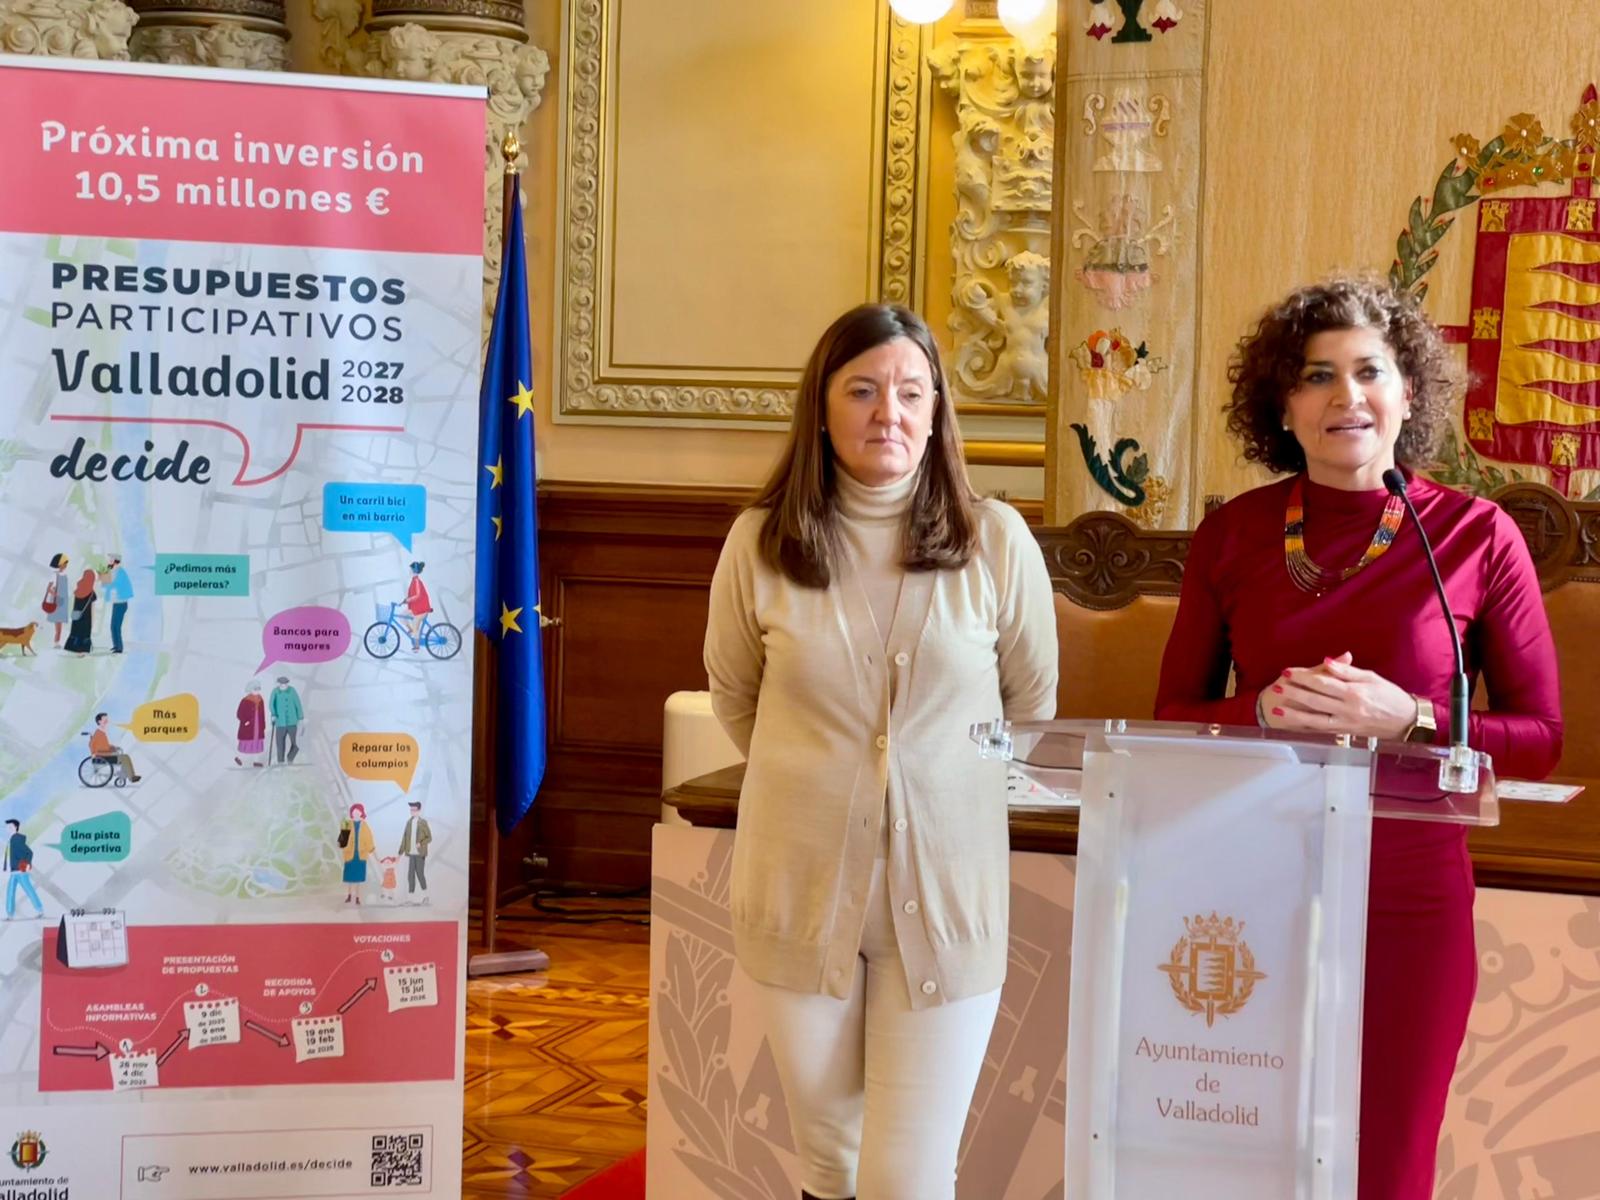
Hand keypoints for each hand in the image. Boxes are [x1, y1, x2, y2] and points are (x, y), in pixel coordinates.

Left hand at [1258, 652, 1415, 740]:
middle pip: (1316, 700)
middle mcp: (1348, 709)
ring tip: (1277, 708)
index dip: (1304, 676)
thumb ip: (1347, 671)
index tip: (1288, 671)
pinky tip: (1292, 724)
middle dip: (1294, 693)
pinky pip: (1322, 730)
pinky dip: (1306, 727)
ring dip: (1295, 713)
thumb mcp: (1371, 677)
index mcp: (1355, 692)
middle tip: (1276, 685)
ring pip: (1315, 719)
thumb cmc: (1390, 696)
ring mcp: (1346, 724)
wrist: (1406, 722)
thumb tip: (1327, 661)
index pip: (1323, 682)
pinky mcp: (1345, 734)